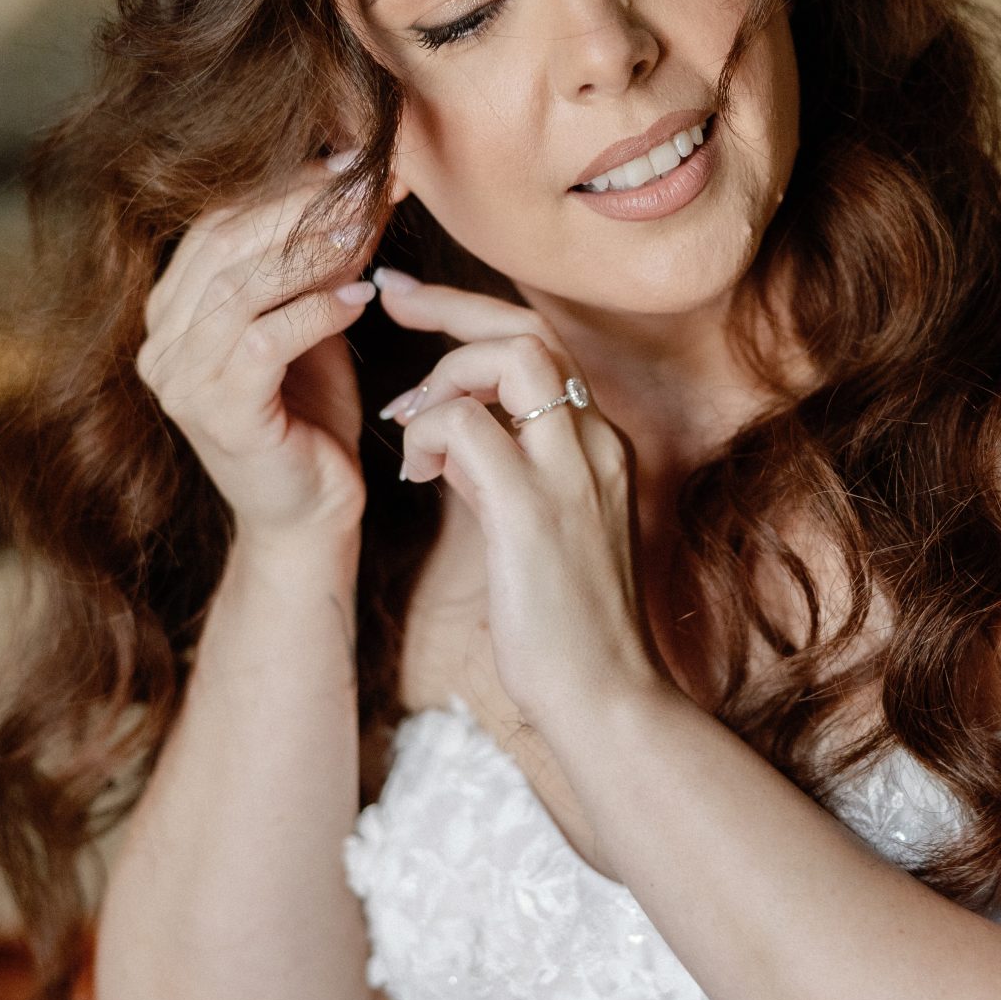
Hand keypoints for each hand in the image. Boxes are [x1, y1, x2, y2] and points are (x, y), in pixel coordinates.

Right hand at [135, 157, 380, 547]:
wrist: (308, 515)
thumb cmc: (310, 417)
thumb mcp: (309, 324)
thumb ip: (313, 265)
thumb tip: (356, 183)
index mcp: (171, 311)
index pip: (217, 224)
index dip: (284, 186)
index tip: (352, 159)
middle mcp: (161, 341)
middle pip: (224, 244)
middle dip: (300, 204)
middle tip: (365, 179)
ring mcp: (181, 379)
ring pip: (240, 286)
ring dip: (311, 250)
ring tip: (369, 228)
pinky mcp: (217, 413)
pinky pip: (265, 340)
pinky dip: (318, 310)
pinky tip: (363, 295)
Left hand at [373, 269, 665, 743]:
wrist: (607, 700)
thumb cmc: (567, 629)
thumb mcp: (532, 529)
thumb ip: (500, 472)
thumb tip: (451, 436)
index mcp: (598, 445)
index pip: (544, 344)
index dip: (476, 313)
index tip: (418, 301)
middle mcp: (595, 443)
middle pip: (530, 329)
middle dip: (452, 305)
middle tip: (393, 300)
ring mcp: (571, 473)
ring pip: (510, 357)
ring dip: (444, 377)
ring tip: (411, 427)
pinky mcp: (534, 511)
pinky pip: (468, 427)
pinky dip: (431, 433)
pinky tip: (419, 476)